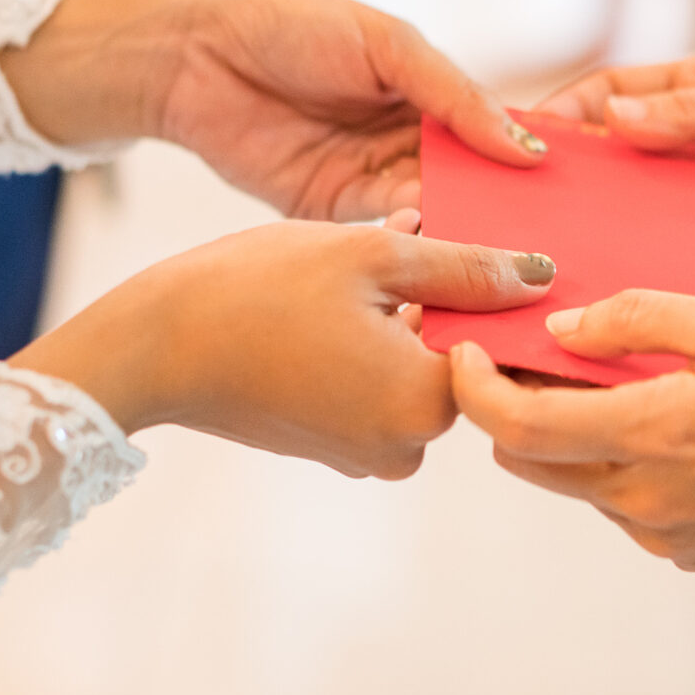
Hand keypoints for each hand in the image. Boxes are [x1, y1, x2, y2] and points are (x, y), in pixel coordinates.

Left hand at [6, 0, 545, 221]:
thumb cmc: (292, 26)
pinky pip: (379, 237)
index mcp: (430, 96)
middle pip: (469, 189)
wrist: (193, 55)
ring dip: (460, 241)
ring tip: (502, 271)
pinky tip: (440, 267)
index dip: (529, 170)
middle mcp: (406, 144)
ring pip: (430, 219)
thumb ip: (455, 97)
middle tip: (547, 256)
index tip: (574, 205)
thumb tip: (527, 149)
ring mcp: (368, 182)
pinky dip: (408, 250)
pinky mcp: (327, 214)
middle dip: (501, 218)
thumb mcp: (387, 45)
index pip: (494, 140)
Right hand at [14, 219, 556, 478]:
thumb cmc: (256, 292)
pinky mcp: (327, 447)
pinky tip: (323, 297)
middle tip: (395, 240)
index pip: (497, 344)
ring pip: (410, 366)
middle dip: (435, 296)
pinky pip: (370, 386)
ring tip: (350, 263)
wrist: (151, 348)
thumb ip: (466, 268)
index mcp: (428, 404)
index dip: (481, 283)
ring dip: (396, 314)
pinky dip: (362, 342)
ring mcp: (363, 454)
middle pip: (455, 357)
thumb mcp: (372, 256)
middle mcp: (406, 447)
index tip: (447, 243)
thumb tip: (543, 276)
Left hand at [446, 288, 694, 575]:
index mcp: (653, 434)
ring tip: (600, 377)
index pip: (517, 427)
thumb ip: (637, 319)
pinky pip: (618, 501)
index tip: (464, 351)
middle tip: (519, 354)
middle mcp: (643, 497)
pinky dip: (614, 459)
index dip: (475, 390)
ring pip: (571, 480)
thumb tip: (560, 326)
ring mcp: (660, 533)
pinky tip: (658, 420)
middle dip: (508, 407)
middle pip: (527, 460)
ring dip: (566, 432)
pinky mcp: (679, 552)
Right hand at [534, 53, 694, 274]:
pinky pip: (682, 255)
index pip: (613, 96)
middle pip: (617, 160)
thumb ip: (694, 117)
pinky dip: (660, 265)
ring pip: (642, 213)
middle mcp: (694, 143)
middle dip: (579, 183)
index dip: (570, 116)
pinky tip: (639, 278)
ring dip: (613, 230)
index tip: (531, 144)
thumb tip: (611, 120)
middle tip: (536, 212)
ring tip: (576, 255)